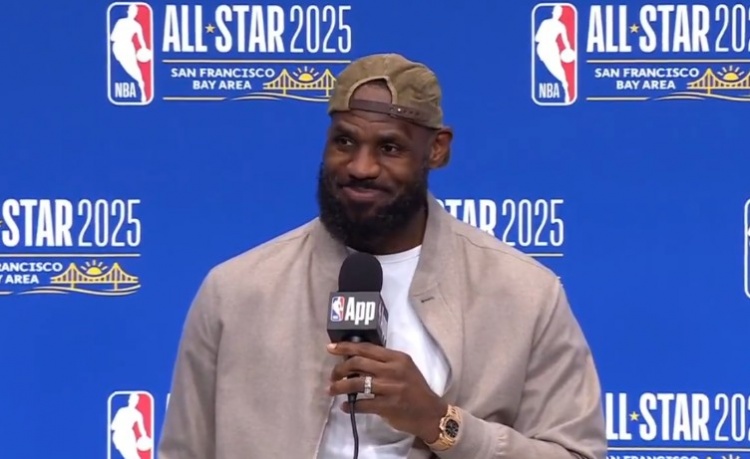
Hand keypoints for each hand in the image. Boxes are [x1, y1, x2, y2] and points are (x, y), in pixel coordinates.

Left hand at [327, 341, 447, 442]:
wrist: (430, 413)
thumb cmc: (415, 389)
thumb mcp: (404, 368)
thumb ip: (384, 362)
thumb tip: (356, 359)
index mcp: (396, 358)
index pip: (366, 348)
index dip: (346, 347)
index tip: (331, 348)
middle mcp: (393, 370)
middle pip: (358, 363)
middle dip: (340, 369)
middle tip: (333, 375)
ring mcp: (390, 388)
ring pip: (357, 383)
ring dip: (340, 386)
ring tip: (332, 390)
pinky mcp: (388, 406)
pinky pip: (363, 404)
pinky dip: (351, 405)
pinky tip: (345, 406)